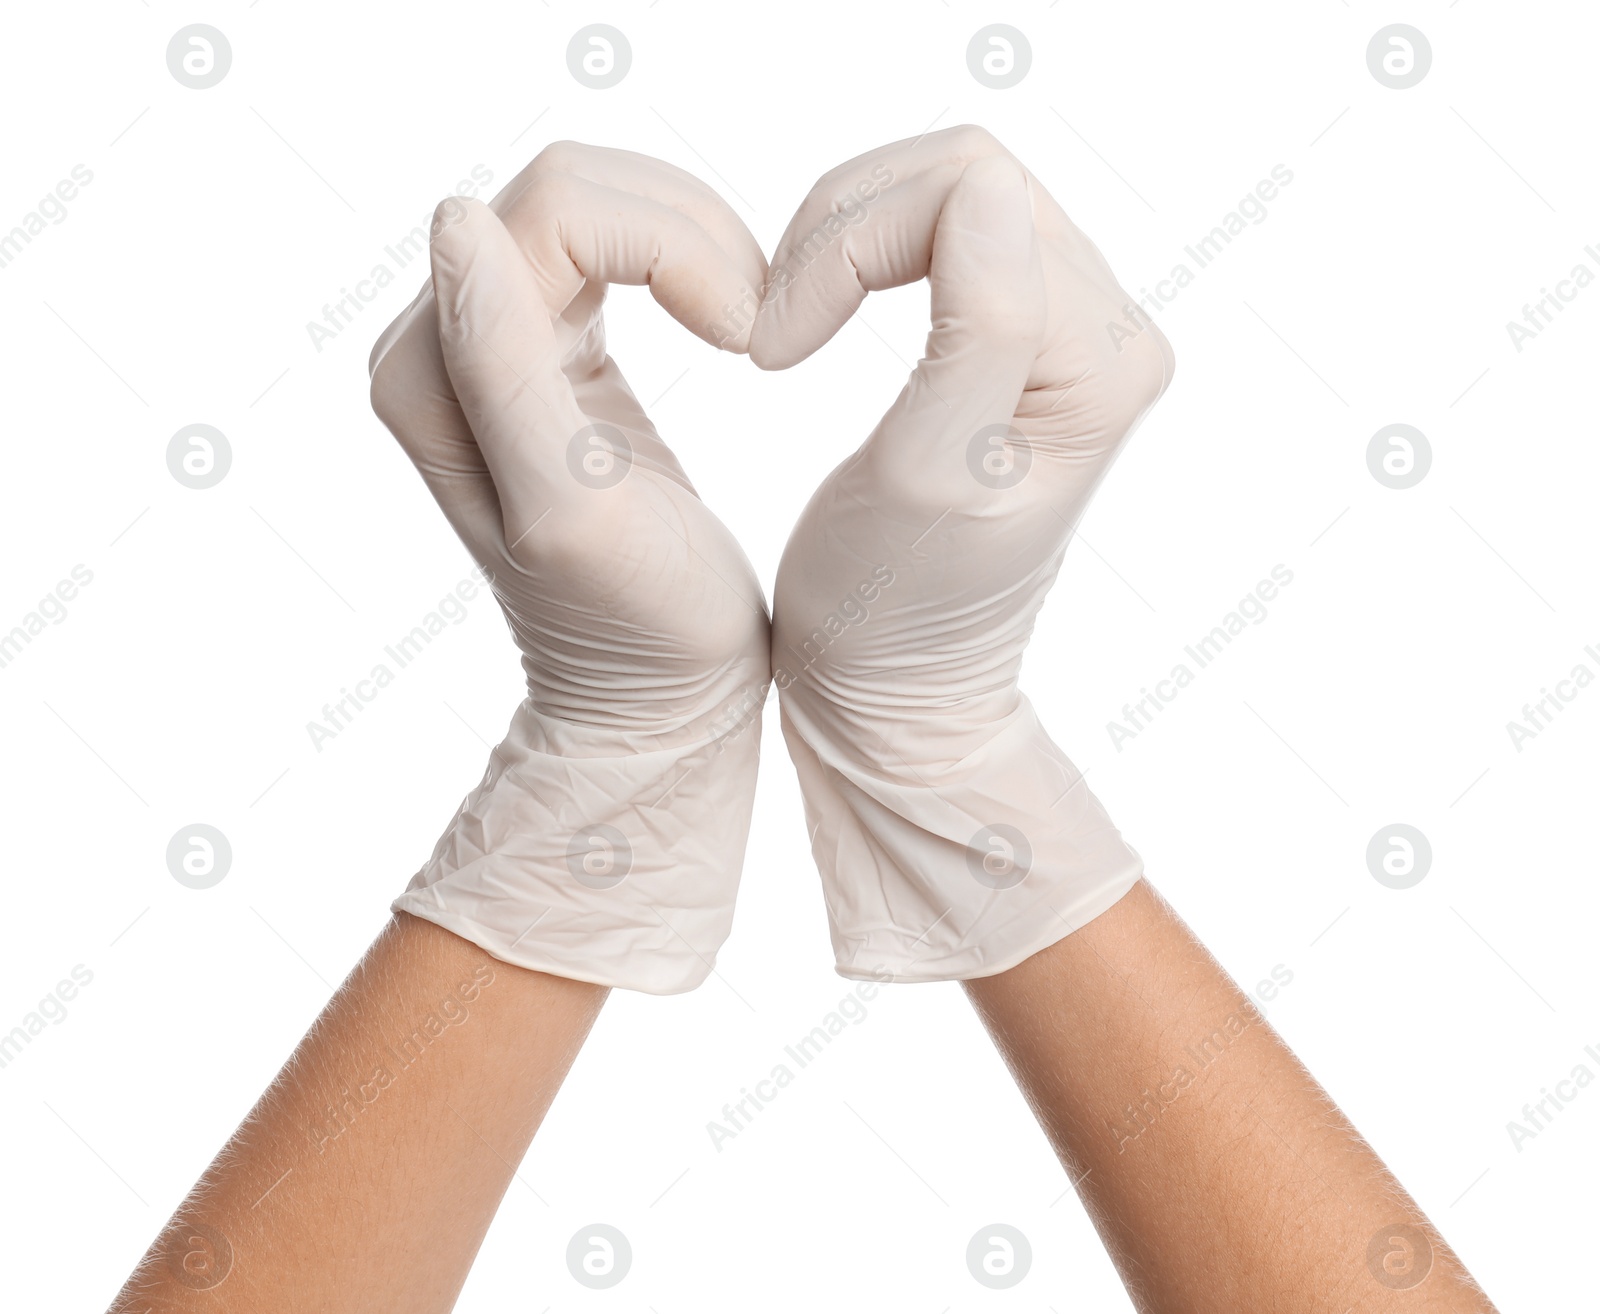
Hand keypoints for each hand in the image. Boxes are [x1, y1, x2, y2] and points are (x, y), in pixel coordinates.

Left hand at [369, 143, 770, 994]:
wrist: (655, 690)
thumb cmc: (637, 620)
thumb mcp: (572, 504)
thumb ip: (502, 365)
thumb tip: (458, 217)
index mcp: (431, 368)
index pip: (553, 206)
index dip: (673, 242)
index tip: (747, 334)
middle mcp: (441, 338)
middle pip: (572, 187)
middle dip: (689, 234)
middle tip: (758, 328)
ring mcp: (493, 336)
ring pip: (598, 201)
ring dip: (697, 244)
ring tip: (751, 330)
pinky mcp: (549, 342)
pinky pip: (614, 240)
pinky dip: (687, 261)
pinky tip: (725, 325)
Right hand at [753, 126, 1173, 980]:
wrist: (895, 686)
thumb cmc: (893, 611)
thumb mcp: (929, 479)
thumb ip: (980, 329)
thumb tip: (982, 192)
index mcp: (1102, 359)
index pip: (966, 194)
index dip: (842, 245)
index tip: (768, 348)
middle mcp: (1109, 330)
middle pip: (960, 174)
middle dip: (839, 230)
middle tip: (769, 332)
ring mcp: (1068, 327)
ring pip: (943, 189)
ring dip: (842, 239)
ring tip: (788, 328)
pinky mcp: (1022, 332)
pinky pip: (939, 229)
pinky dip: (860, 254)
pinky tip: (824, 316)